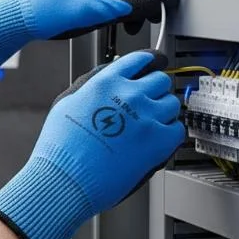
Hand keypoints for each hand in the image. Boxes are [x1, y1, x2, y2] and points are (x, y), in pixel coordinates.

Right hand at [0, 51, 185, 238]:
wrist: (66, 179)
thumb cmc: (61, 148)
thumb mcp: (67, 102)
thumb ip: (92, 86)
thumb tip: (106, 79)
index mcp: (107, 82)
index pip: (140, 59)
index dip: (148, 62)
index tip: (152, 65)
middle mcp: (130, 95)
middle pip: (161, 79)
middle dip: (155, 89)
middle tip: (148, 102)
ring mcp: (147, 118)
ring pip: (172, 103)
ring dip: (163, 112)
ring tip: (149, 124)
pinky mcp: (158, 142)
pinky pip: (177, 129)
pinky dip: (169, 134)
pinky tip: (156, 140)